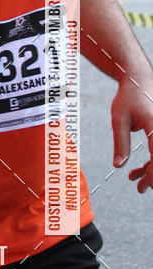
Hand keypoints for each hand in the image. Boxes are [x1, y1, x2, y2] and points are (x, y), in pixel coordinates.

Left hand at [111, 74, 152, 191]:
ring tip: (137, 184)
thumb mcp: (119, 120)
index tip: (150, 186)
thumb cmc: (128, 98)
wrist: (138, 79)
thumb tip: (119, 166)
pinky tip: (136, 172)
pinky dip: (152, 162)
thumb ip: (120, 143)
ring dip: (152, 171)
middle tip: (141, 189)